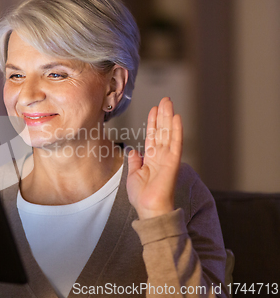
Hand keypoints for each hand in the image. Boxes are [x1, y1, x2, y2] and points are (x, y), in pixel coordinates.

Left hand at [126, 97, 182, 219]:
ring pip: (168, 133)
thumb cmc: (142, 197)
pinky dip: (176, 130)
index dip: (152, 122)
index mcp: (151, 159)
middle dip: (162, 115)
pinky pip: (175, 143)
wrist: (149, 210)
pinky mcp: (173, 162)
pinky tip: (176, 118)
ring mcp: (168, 158)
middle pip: (162, 131)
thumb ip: (134, 162)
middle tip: (165, 99)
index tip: (154, 109)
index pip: (152, 136)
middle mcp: (160, 156)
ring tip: (168, 102)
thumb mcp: (133, 175)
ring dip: (168, 117)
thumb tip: (133, 151)